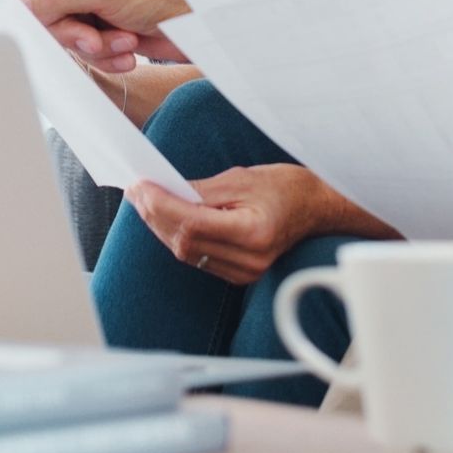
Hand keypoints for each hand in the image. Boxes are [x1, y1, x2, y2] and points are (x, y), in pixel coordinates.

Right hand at [0, 0, 212, 71]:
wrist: (207, 25)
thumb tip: (20, 8)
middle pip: (43, 0)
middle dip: (68, 25)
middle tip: (89, 37)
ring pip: (62, 27)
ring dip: (92, 41)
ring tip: (121, 40)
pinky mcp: (105, 21)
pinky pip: (84, 42)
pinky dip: (107, 50)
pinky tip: (131, 47)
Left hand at [126, 165, 326, 285]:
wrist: (317, 208)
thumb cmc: (285, 187)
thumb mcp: (243, 178)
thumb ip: (201, 190)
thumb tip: (162, 190)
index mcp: (253, 233)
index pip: (192, 223)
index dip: (160, 205)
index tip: (140, 186)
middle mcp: (248, 259)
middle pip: (184, 242)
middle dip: (154, 215)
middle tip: (135, 190)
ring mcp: (244, 271)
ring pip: (186, 253)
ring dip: (161, 227)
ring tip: (144, 201)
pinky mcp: (238, 274)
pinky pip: (197, 258)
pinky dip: (178, 237)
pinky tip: (165, 218)